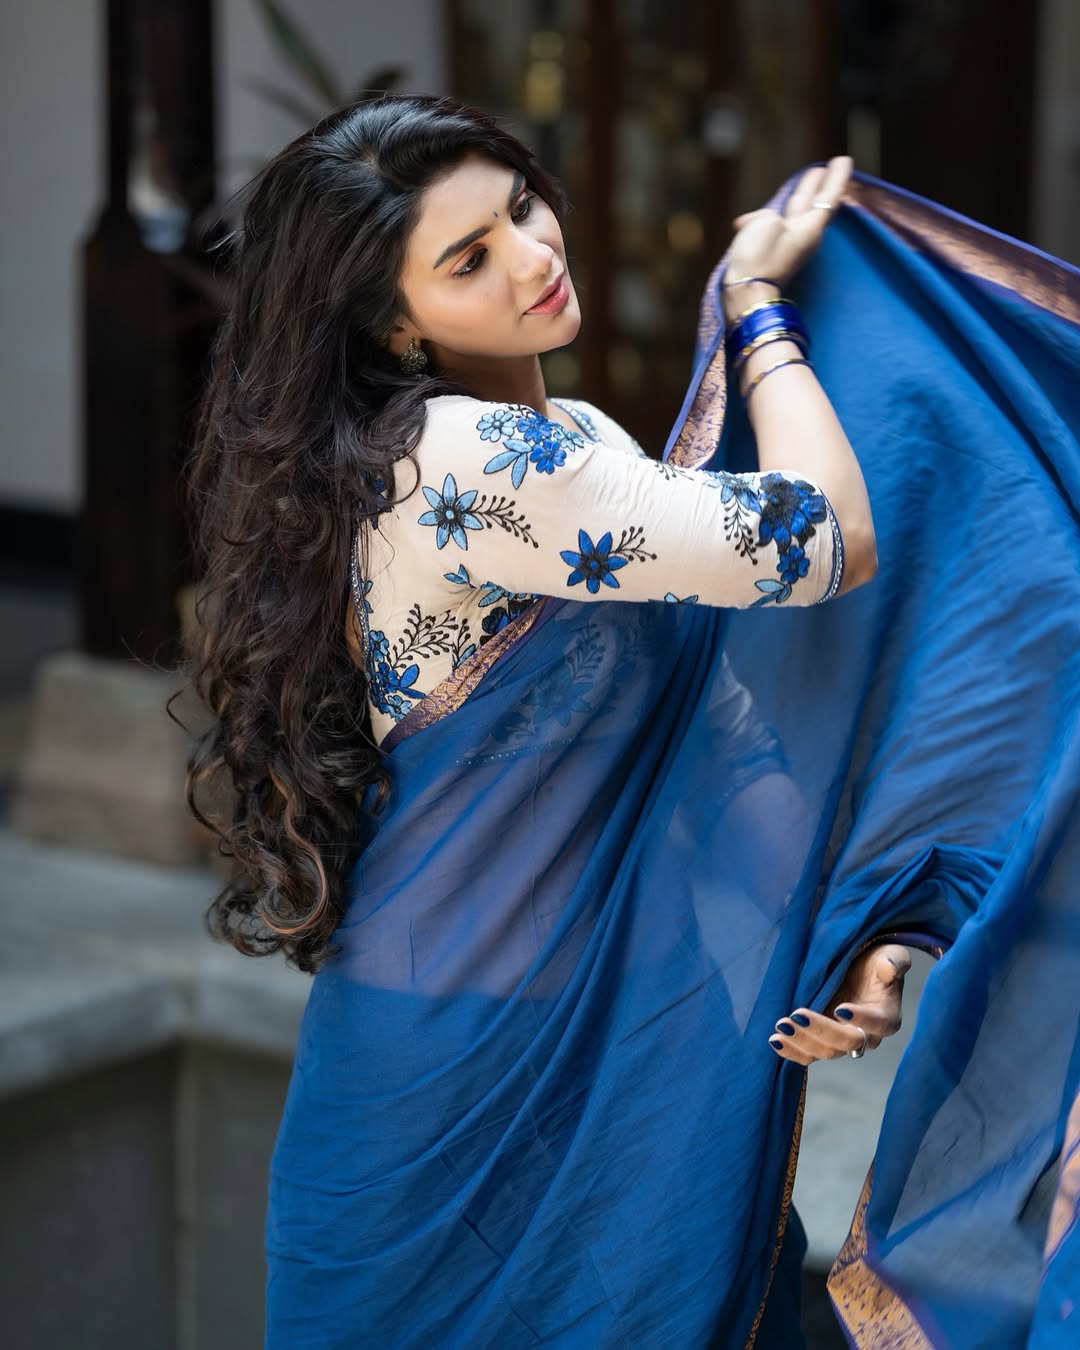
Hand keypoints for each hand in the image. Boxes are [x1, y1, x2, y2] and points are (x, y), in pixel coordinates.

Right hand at [722, 156, 852, 321]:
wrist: (746, 292)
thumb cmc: (758, 257)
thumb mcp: (765, 224)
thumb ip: (768, 217)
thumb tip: (759, 224)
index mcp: (809, 228)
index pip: (829, 196)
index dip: (837, 177)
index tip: (844, 160)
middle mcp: (804, 235)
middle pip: (816, 203)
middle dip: (821, 183)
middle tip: (827, 166)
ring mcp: (790, 244)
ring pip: (800, 212)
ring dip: (804, 194)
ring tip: (811, 177)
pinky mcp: (775, 252)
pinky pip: (779, 225)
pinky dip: (772, 214)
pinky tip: (758, 215)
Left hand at [768, 942, 910, 1065]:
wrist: (852, 965)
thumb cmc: (874, 959)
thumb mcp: (889, 952)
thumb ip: (894, 960)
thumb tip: (889, 969)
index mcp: (886, 1016)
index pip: (878, 1024)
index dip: (862, 1019)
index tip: (841, 1008)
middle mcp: (866, 1035)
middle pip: (846, 1042)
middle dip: (821, 1030)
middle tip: (797, 1015)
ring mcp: (841, 1041)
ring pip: (824, 1051)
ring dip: (801, 1041)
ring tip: (781, 1026)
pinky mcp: (821, 1042)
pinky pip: (807, 1055)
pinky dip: (791, 1051)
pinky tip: (775, 1041)